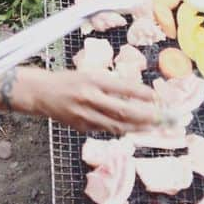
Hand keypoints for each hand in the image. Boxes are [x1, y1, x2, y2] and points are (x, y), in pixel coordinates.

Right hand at [21, 67, 158, 133]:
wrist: (40, 93)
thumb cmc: (68, 80)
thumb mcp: (89, 74)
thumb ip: (110, 84)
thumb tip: (136, 93)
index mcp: (93, 80)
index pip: (123, 88)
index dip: (142, 94)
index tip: (158, 97)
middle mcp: (90, 98)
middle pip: (123, 111)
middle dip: (146, 116)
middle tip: (163, 118)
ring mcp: (85, 116)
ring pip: (117, 125)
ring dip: (137, 127)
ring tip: (153, 127)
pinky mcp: (82, 128)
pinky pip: (106, 129)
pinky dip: (121, 129)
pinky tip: (133, 129)